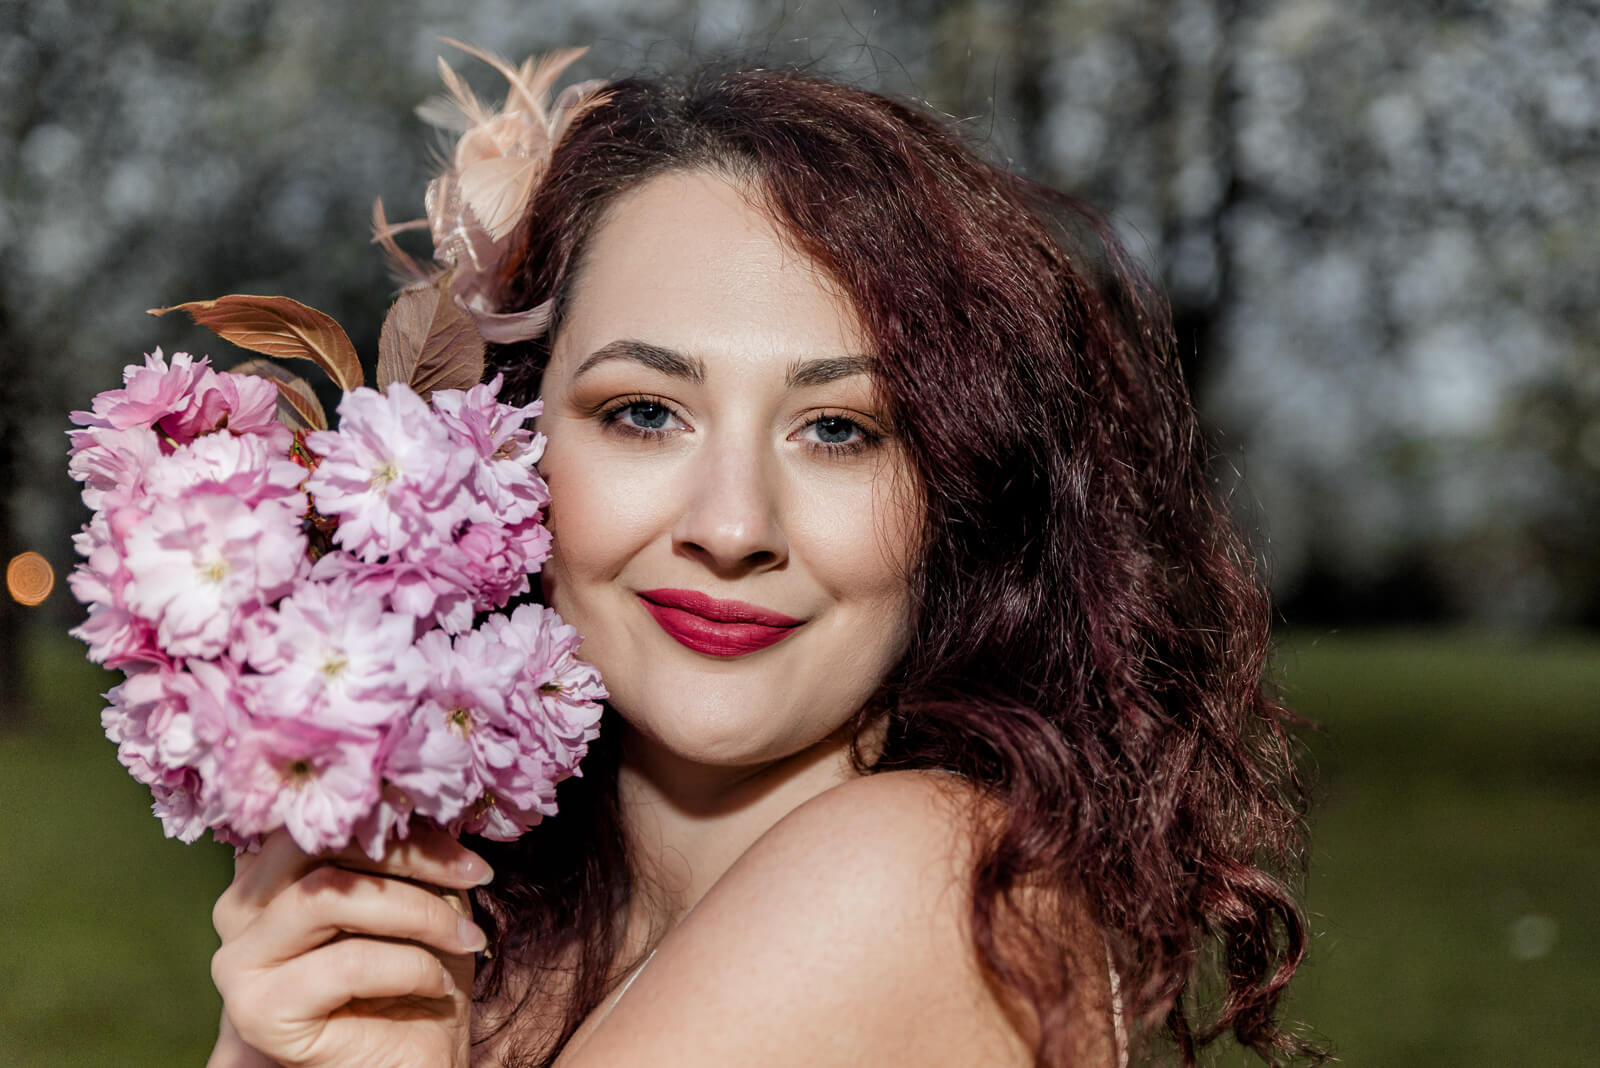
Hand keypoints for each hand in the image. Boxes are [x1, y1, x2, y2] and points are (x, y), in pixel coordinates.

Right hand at [207, 824, 492, 1067]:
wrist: (415, 1059)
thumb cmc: (417, 970)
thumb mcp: (420, 891)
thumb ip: (401, 846)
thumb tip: (416, 792)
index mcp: (270, 871)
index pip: (324, 815)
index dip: (396, 816)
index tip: (464, 844)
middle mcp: (239, 908)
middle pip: (316, 845)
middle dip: (409, 855)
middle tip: (475, 875)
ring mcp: (239, 961)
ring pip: (328, 897)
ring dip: (418, 912)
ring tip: (465, 938)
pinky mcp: (257, 1011)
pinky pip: (346, 963)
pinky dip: (409, 966)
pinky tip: (437, 983)